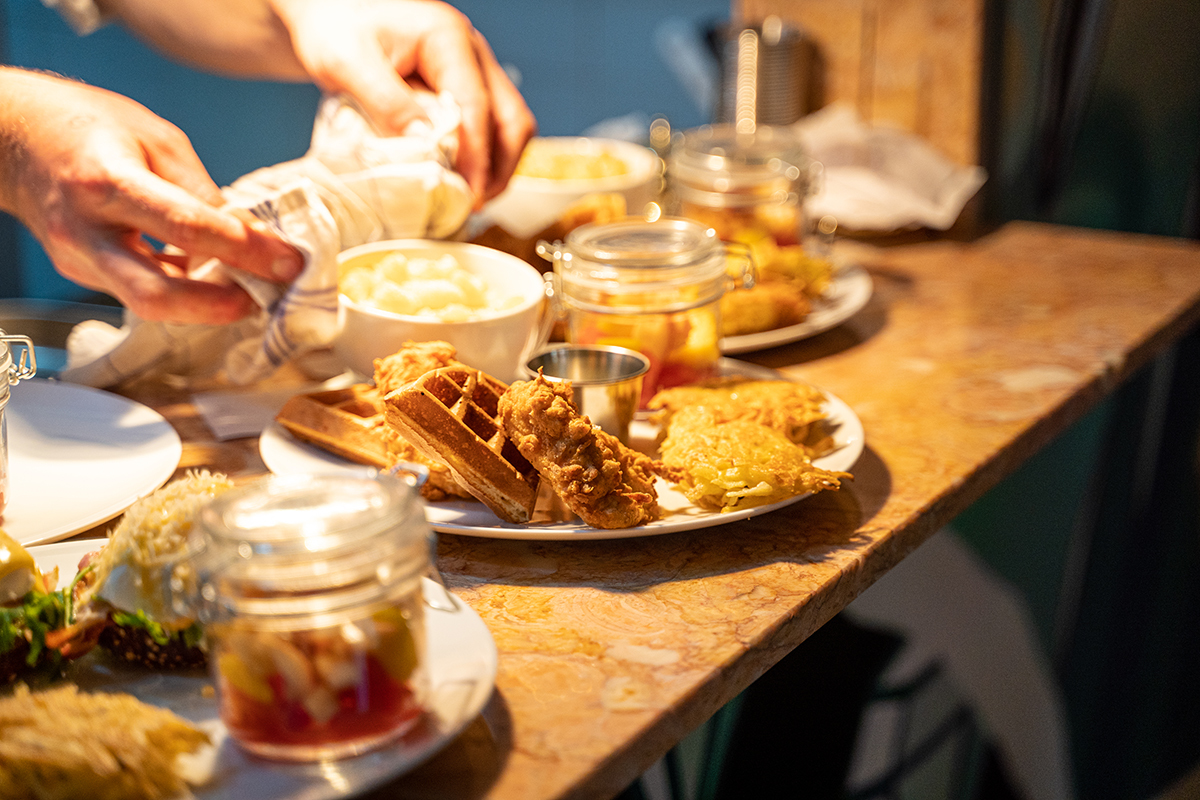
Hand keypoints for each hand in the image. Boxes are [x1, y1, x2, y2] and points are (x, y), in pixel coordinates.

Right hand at [0, 69, 303, 323]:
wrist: (14, 138)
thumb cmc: (88, 127)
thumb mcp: (158, 140)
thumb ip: (202, 192)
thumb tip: (250, 237)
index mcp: (108, 181)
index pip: (187, 226)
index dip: (246, 251)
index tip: (289, 263)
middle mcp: (86, 230)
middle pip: (155, 294)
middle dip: (218, 307)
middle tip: (264, 297)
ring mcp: (79, 260)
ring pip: (148, 303)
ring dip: (205, 305)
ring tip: (248, 288)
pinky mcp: (83, 274)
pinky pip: (141, 292)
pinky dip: (183, 292)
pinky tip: (211, 279)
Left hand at [269, 0, 536, 203]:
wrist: (331, 13)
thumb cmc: (336, 28)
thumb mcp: (347, 63)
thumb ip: (388, 102)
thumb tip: (427, 145)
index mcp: (448, 39)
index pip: (477, 105)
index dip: (477, 156)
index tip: (468, 193)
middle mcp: (471, 53)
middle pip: (510, 117)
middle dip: (497, 166)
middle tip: (474, 204)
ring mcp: (473, 71)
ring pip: (508, 125)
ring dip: (495, 166)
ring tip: (471, 199)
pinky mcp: (465, 89)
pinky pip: (490, 128)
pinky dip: (482, 158)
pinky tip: (462, 180)